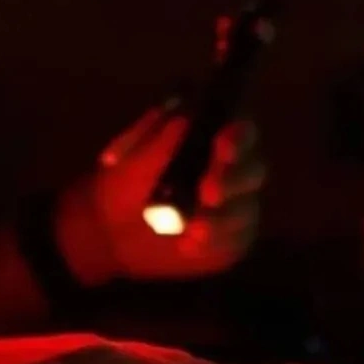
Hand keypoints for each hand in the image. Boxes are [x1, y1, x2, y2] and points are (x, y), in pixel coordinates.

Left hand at [56, 103, 265, 285]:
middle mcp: (232, 171)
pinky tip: (189, 245)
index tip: (222, 145)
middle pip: (253, 169)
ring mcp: (235, 206)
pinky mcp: (233, 238)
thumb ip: (156, 140)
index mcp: (210, 142)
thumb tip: (185, 118)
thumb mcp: (129, 163)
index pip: (241, 130)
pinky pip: (237, 239)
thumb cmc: (121, 189)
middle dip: (233, 180)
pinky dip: (216, 242)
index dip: (239, 136)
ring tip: (193, 230)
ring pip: (247, 207)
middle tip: (208, 193)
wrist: (109, 237)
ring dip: (223, 218)